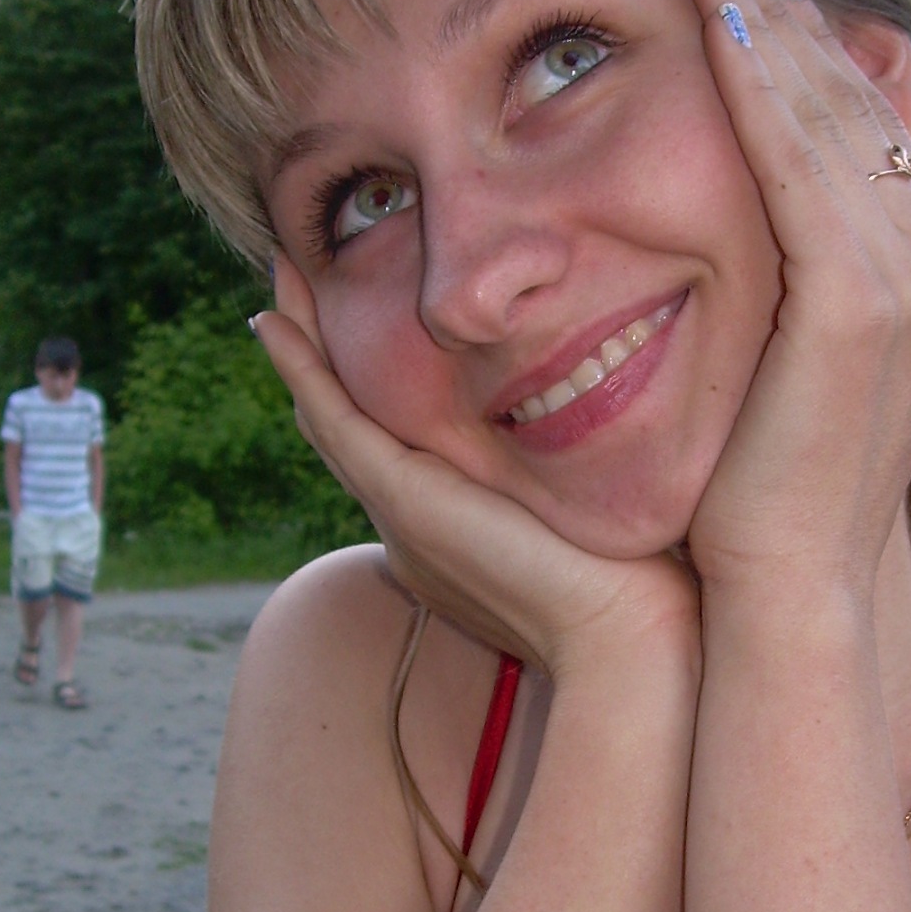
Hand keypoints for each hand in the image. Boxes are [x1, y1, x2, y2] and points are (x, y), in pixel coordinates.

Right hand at [254, 258, 699, 679]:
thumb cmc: (637, 583)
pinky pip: (334, 423)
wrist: (624, 638)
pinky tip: (273, 320)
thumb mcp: (591, 509)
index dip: (370, 382)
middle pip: (347, 427)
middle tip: (297, 279)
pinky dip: (302, 370)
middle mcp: (411, 526)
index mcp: (449, 533)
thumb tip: (605, 430)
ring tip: (282, 274)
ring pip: (328, 418)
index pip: (395, 445)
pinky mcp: (403, 500)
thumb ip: (575, 474)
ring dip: (299, 345)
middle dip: (320, 352)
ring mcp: (399, 515)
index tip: (369, 315)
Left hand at [682, 0, 910, 596]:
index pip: (883, 138)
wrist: (793, 580)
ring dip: (768, 31)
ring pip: (828, 121)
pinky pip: (794, 160)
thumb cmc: (800, 487)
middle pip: (860, 113)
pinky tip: (712, 22)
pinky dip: (755, 84)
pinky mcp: (856, 300)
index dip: (822, 60)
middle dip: (791, 25)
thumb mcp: (875, 375)